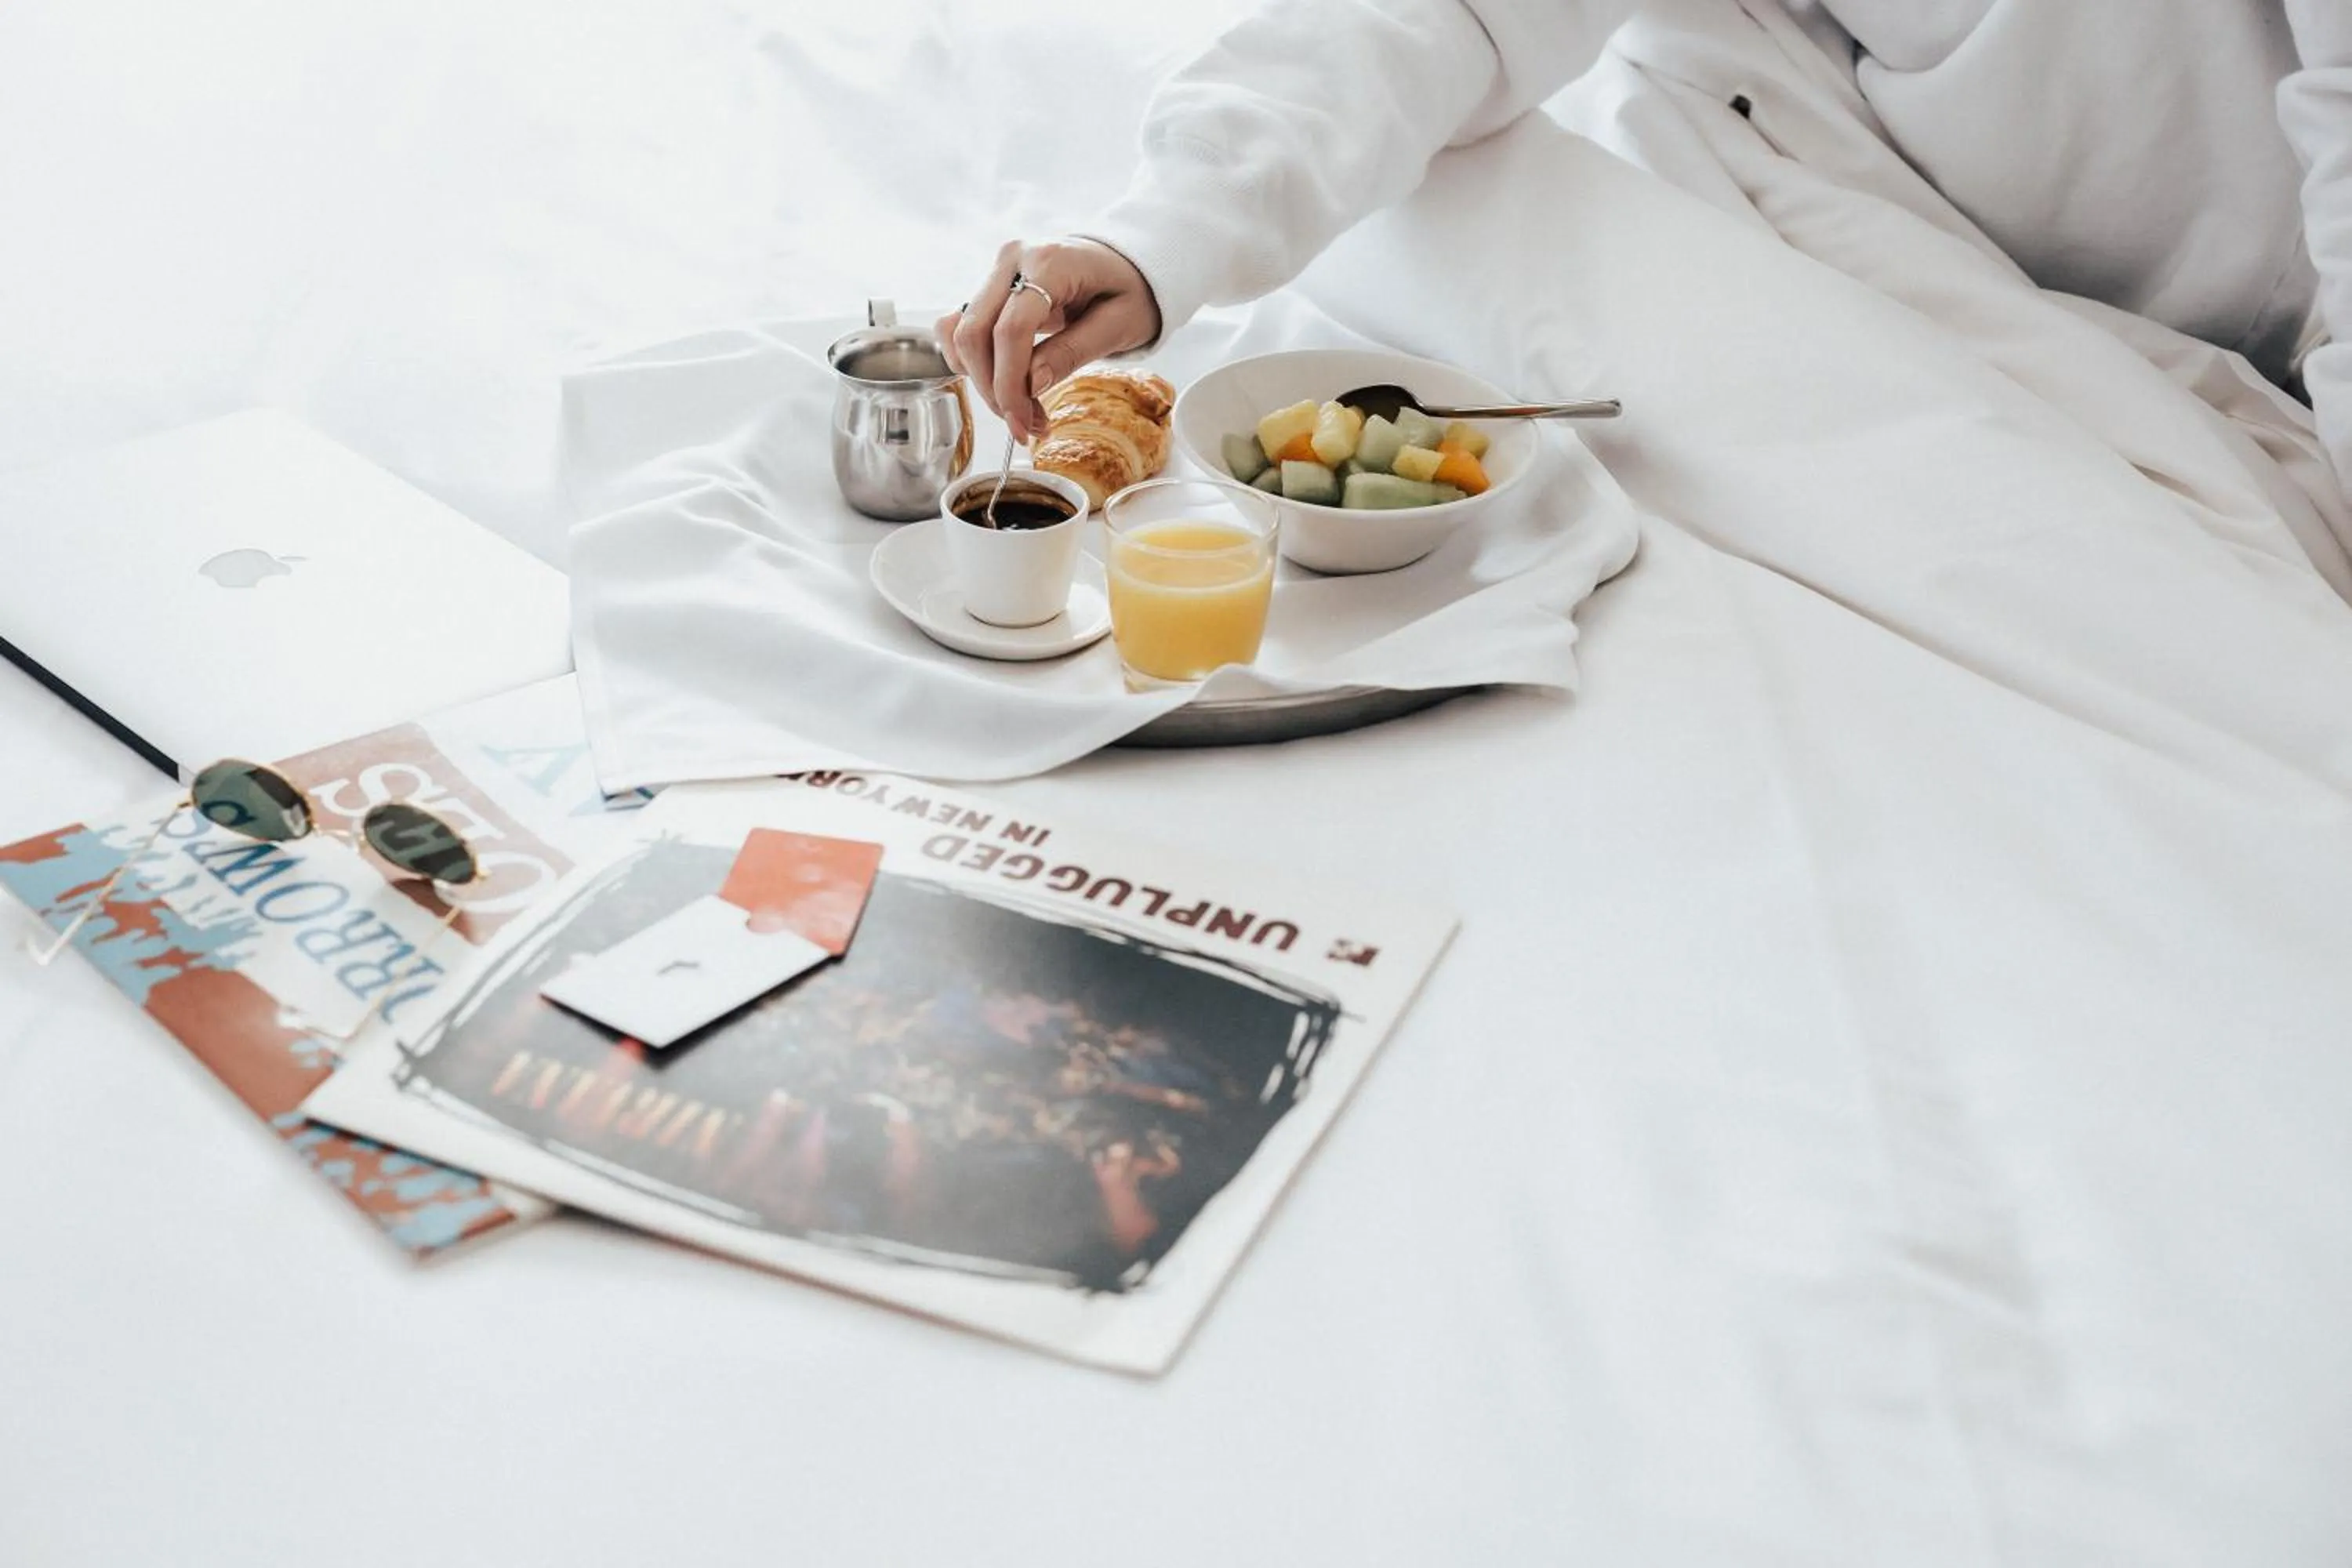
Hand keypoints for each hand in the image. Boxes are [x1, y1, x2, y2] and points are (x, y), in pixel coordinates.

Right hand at [937, 238, 1160, 442]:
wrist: (1126, 265)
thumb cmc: (1130, 292)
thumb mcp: (1118, 325)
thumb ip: (1072, 352)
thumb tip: (1029, 386)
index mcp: (1050, 262)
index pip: (1011, 329)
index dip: (1009, 384)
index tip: (1022, 424)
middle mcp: (1014, 259)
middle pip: (974, 332)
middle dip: (992, 390)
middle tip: (1024, 425)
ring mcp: (997, 271)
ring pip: (959, 332)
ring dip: (980, 380)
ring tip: (1020, 408)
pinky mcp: (989, 288)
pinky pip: (959, 326)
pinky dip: (972, 363)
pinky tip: (1003, 383)